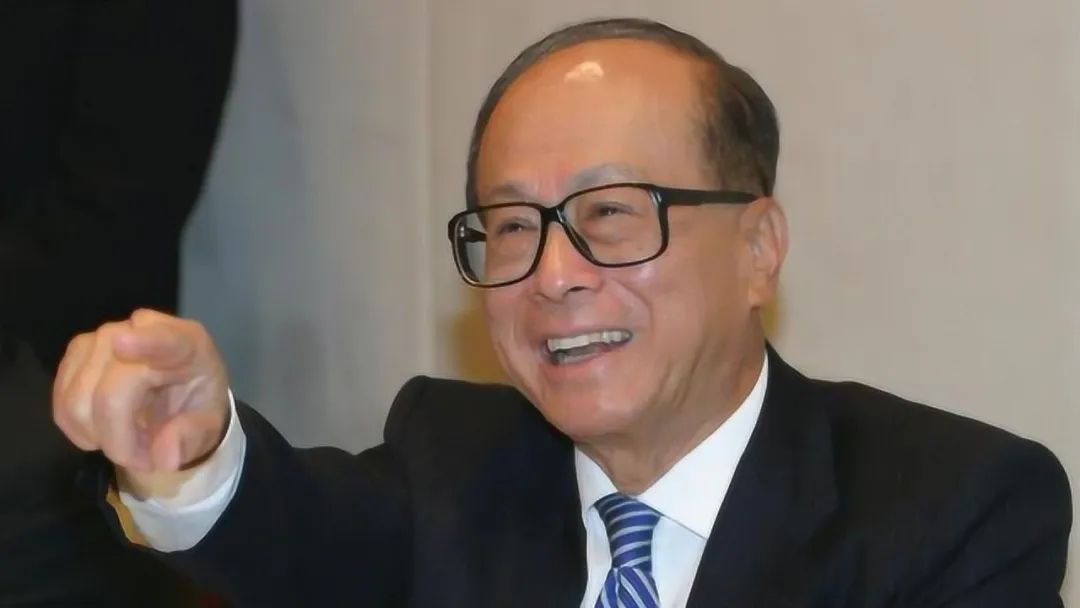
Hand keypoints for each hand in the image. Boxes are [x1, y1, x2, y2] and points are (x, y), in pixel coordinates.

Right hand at [53, 309, 229, 475]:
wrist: (178, 399)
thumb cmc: (196, 406)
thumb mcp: (208, 428)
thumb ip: (191, 439)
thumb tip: (165, 457)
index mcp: (188, 344)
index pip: (166, 339)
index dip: (145, 343)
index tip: (122, 345)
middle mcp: (142, 330)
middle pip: (111, 391)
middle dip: (120, 439)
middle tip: (143, 458)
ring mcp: (103, 337)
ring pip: (78, 398)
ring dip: (98, 435)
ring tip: (127, 441)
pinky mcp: (78, 351)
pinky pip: (62, 399)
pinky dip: (77, 427)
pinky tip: (101, 431)